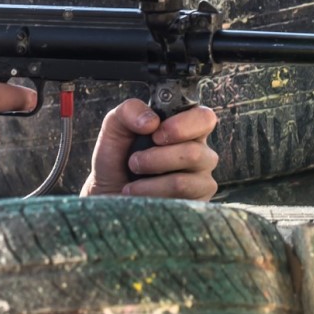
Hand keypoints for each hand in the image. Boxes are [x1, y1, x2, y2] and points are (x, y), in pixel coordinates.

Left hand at [81, 99, 218, 200]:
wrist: (108, 193)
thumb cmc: (117, 159)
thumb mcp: (116, 126)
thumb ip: (130, 110)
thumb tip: (153, 121)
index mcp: (186, 128)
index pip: (204, 118)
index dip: (183, 124)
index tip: (155, 133)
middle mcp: (200, 153)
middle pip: (195, 152)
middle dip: (158, 156)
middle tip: (135, 159)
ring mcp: (200, 180)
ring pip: (185, 179)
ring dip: (151, 173)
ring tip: (133, 174)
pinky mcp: (195, 203)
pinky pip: (180, 195)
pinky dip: (151, 191)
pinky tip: (137, 192)